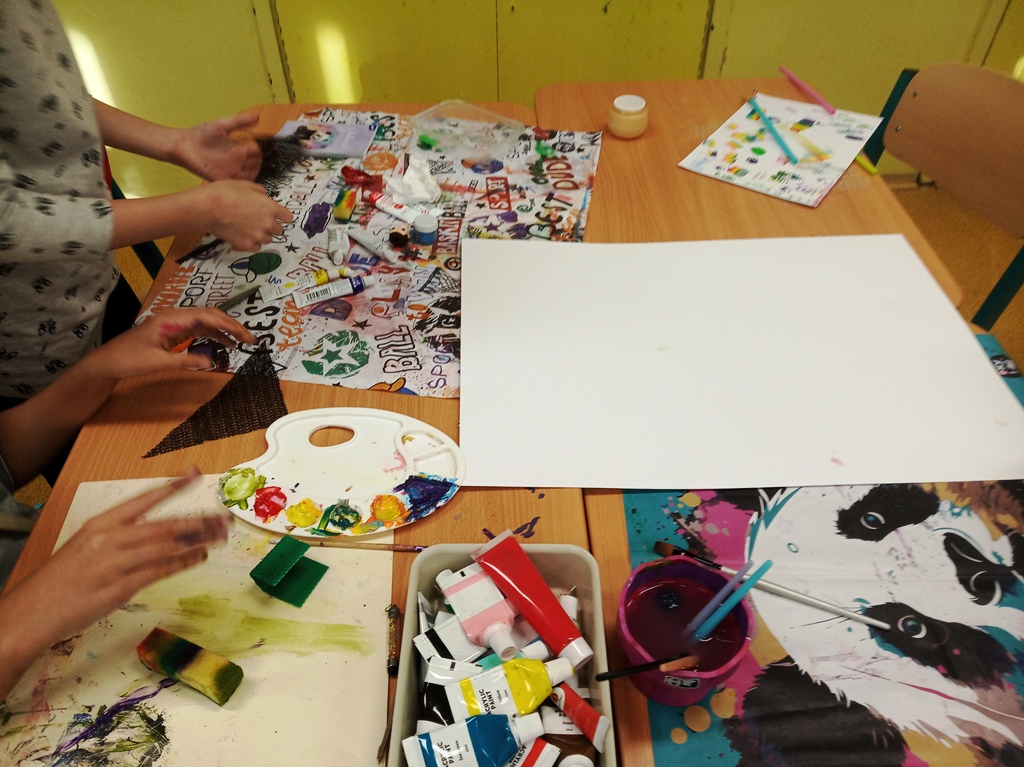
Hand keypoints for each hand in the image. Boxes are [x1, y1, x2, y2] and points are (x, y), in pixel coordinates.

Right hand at [0, 472, 228, 698]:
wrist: (32, 611)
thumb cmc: (62, 579)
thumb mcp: (88, 546)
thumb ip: (123, 538)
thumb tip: (162, 533)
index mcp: (101, 523)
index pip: (144, 499)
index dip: (173, 486)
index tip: (195, 474)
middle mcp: (110, 539)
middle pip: (165, 525)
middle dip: (199, 520)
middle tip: (224, 517)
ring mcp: (116, 564)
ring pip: (167, 547)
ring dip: (198, 540)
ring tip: (220, 535)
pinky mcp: (120, 588)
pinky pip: (159, 572)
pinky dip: (183, 563)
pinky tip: (199, 557)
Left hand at [80, 307, 257, 377]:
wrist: (108, 362)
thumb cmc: (130, 359)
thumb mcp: (159, 362)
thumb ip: (186, 360)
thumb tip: (212, 362)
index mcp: (171, 319)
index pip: (208, 316)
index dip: (230, 325)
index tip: (246, 337)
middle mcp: (175, 317)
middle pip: (210, 315)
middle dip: (232, 325)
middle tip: (250, 339)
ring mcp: (174, 324)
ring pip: (206, 321)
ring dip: (224, 330)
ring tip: (241, 342)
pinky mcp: (173, 332)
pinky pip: (198, 329)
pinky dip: (213, 335)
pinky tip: (224, 344)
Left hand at [171, 112, 262, 181]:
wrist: (183, 144)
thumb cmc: (201, 134)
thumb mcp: (222, 125)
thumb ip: (239, 121)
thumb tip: (258, 116)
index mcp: (239, 147)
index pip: (257, 151)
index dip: (258, 150)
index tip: (255, 148)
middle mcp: (237, 160)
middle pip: (257, 164)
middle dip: (257, 162)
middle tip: (251, 159)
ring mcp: (231, 170)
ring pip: (250, 175)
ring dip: (252, 172)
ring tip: (247, 167)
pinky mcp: (223, 178)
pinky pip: (238, 183)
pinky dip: (243, 182)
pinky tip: (240, 175)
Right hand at [202, 180, 293, 252]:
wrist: (209, 208)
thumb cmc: (226, 192)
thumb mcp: (245, 185)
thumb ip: (259, 192)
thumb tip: (264, 196)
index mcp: (270, 207)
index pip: (288, 216)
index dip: (283, 216)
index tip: (280, 216)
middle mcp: (267, 223)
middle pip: (279, 230)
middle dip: (272, 225)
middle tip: (260, 221)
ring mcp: (257, 236)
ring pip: (268, 239)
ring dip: (263, 235)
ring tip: (251, 229)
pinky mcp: (246, 245)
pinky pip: (256, 247)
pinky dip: (253, 244)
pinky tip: (246, 238)